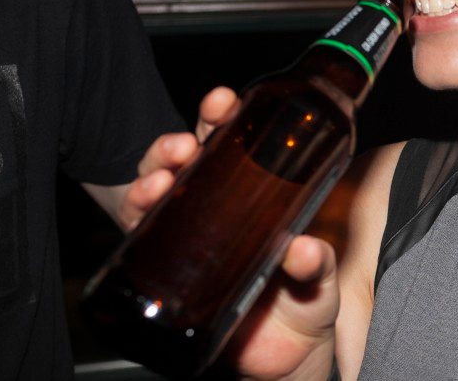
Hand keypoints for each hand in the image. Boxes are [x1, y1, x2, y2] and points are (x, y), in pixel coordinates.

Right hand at [125, 86, 340, 378]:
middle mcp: (218, 207)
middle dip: (180, 139)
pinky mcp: (169, 267)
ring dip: (153, 173)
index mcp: (257, 195)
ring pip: (160, 189)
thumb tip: (304, 249)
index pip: (235, 144)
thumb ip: (317, 265)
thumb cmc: (305, 305)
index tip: (224, 102)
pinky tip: (143, 204)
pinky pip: (143, 234)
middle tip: (187, 140)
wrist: (285, 357)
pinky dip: (137, 214)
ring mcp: (190, 234)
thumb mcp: (320, 279)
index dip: (224, 117)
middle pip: (190, 159)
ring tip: (162, 175)